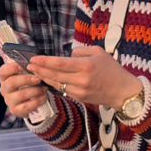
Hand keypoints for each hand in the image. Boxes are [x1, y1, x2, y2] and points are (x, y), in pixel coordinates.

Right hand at [0, 58, 50, 120]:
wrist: (29, 101)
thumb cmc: (28, 84)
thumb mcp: (27, 74)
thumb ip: (28, 68)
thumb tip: (35, 63)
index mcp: (5, 77)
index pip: (3, 71)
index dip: (11, 68)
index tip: (21, 66)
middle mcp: (5, 89)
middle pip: (12, 82)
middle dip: (27, 80)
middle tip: (38, 79)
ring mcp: (9, 100)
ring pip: (20, 95)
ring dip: (35, 91)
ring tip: (44, 89)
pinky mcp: (15, 110)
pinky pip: (26, 106)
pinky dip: (36, 101)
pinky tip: (43, 98)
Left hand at [26, 50, 141, 109]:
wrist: (122, 91)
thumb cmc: (111, 69)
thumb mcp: (98, 52)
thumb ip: (80, 52)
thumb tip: (66, 56)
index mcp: (86, 66)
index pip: (60, 63)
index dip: (44, 61)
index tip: (33, 59)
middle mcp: (81, 79)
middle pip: (54, 74)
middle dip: (40, 69)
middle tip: (29, 65)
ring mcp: (79, 90)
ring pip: (56, 83)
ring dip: (44, 77)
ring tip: (34, 71)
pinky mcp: (78, 98)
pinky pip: (62, 89)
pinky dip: (54, 83)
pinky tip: (47, 78)